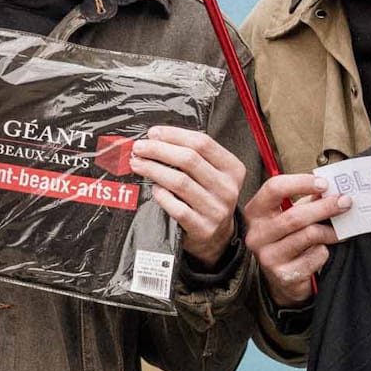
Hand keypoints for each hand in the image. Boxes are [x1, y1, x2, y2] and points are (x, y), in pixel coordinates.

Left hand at [129, 127, 246, 268]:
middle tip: (140, 147)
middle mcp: (227, 188)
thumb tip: (157, 138)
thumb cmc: (208, 198)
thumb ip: (193, 155)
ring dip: (153, 169)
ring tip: (138, 163)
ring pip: (179, 182)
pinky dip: (161, 195)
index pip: (203, 143)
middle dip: (159, 150)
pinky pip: (176, 207)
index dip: (174, 135)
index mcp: (232, 169)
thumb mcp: (212, 174)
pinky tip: (153, 189)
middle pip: (189, 159)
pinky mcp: (202, 228)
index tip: (153, 133)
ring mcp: (216, 209)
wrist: (218, 237)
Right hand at [243, 175, 350, 307]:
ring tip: (341, 230)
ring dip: (331, 231)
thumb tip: (331, 190)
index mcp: (255, 213)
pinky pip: (314, 256)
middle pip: (295, 216)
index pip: (274, 188)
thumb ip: (307, 201)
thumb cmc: (287, 239)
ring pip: (308, 235)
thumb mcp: (290, 215)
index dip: (301, 183)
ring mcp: (268, 256)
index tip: (324, 184)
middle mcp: (257, 235)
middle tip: (345, 202)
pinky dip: (324, 252)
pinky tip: (322, 250)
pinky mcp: (283, 275)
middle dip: (325, 207)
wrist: (282, 278)